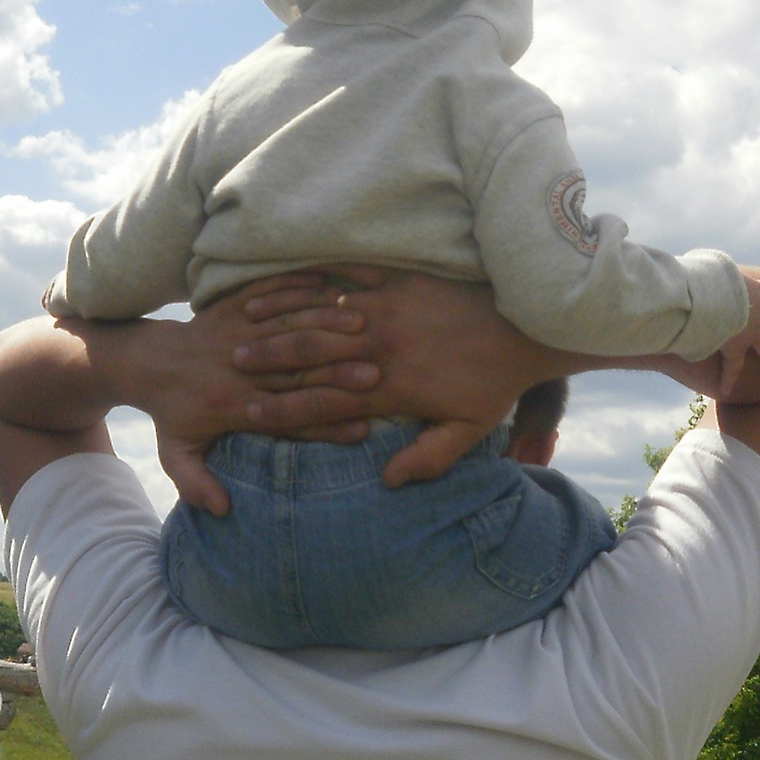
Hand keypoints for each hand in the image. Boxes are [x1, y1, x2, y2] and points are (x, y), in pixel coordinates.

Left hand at [142, 275, 382, 513]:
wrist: (146, 363)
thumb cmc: (171, 414)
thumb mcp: (175, 455)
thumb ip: (196, 483)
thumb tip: (221, 510)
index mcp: (230, 407)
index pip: (285, 417)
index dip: (325, 425)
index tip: (363, 429)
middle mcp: (237, 370)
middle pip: (294, 372)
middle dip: (336, 373)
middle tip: (377, 375)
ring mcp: (234, 333)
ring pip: (286, 327)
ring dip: (326, 324)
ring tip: (364, 325)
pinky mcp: (231, 307)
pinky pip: (267, 293)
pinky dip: (299, 287)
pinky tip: (333, 285)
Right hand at [242, 271, 567, 486]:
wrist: (527, 327)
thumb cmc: (495, 383)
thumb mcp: (468, 431)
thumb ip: (428, 459)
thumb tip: (388, 482)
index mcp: (394, 388)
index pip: (326, 400)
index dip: (284, 410)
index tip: (248, 415)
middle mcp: (384, 347)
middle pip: (312, 354)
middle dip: (268, 360)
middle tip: (231, 364)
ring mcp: (390, 309)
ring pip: (322, 315)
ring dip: (282, 319)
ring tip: (247, 323)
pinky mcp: (401, 280)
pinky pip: (349, 277)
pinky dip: (316, 280)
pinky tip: (288, 282)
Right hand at [713, 276, 759, 394]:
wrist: (712, 294)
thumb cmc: (711, 277)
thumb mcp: (719, 269)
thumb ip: (719, 274)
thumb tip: (705, 270)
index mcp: (755, 290)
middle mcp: (759, 313)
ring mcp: (751, 332)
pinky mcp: (735, 348)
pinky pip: (733, 367)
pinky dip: (729, 379)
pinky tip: (727, 391)